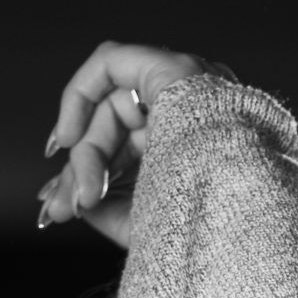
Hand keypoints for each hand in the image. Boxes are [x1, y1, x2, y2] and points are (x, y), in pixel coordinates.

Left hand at [36, 40, 227, 248]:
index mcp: (194, 149)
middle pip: (115, 130)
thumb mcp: (144, 228)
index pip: (127, 152)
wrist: (236, 221)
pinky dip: (80, 94)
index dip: (88, 178)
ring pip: (111, 107)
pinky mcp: (172, 68)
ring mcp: (187, 87)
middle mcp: (192, 113)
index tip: (61, 209)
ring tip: (79, 195)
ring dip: (84, 154)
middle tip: (60, 209)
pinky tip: (69, 137)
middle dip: (80, 172)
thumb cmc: (202, 234)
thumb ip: (107, 210)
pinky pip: (111, 63)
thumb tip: (71, 199)